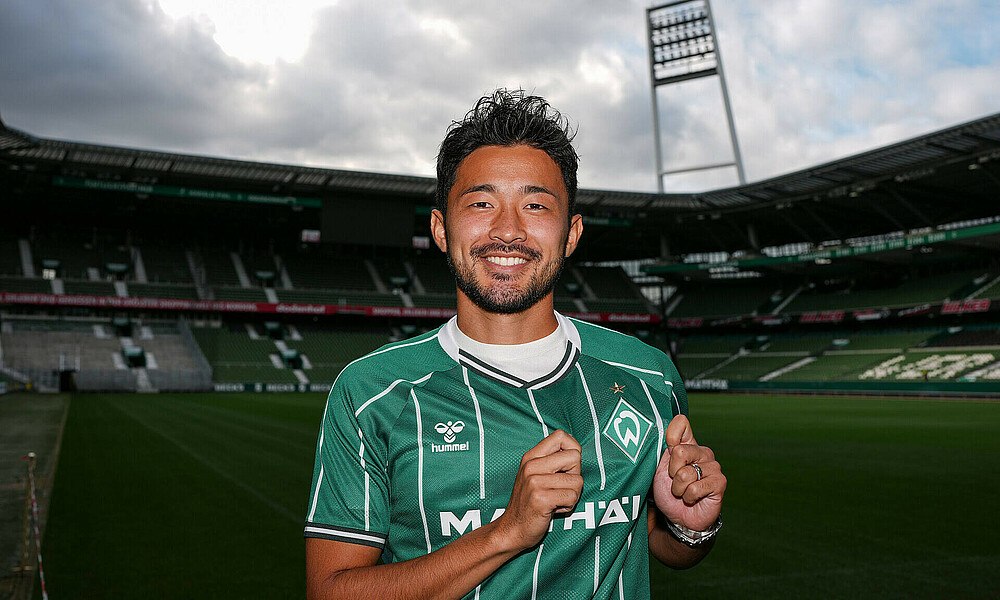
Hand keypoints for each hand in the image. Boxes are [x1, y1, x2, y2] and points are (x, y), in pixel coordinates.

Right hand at [493, 430, 582, 552]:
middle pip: (575, 457)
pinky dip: (569, 506)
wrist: (512, 530)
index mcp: (531, 456)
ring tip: (556, 500)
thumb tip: (575, 447)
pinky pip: (572, 496)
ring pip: (577, 480)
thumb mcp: (533, 474)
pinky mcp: (541, 499)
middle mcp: (531, 466)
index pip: (561, 435)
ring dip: (572, 495)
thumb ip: (550, 460)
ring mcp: (535, 482)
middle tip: (561, 488)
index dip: (572, 450)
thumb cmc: (529, 503)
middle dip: (575, 475)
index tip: (567, 467)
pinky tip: (555, 509)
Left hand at [652, 415, 725, 531]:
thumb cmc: (669, 493)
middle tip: (676, 482)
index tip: (668, 452)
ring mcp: (713, 466)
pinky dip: (688, 497)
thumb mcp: (660, 469)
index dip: (670, 437)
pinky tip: (692, 499)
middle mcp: (703, 452)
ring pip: (685, 474)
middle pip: (680, 451)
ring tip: (684, 492)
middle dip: (671, 473)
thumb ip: (664, 450)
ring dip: (679, 488)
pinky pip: (695, 488)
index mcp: (688, 445)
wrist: (681, 519)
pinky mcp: (720, 482)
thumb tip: (671, 429)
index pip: (681, 423)